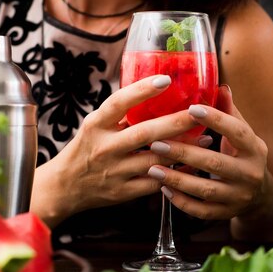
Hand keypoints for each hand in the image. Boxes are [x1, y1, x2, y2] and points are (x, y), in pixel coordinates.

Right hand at [32, 75, 202, 224]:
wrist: (65, 187)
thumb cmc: (86, 149)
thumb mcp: (95, 126)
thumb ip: (120, 113)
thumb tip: (154, 89)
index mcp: (96, 125)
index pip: (119, 103)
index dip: (142, 90)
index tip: (166, 80)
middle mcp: (104, 148)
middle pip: (144, 133)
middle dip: (175, 122)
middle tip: (199, 111)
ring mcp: (115, 171)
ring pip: (155, 159)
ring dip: (184, 149)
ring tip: (207, 138)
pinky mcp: (123, 192)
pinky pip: (156, 182)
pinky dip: (175, 173)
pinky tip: (192, 164)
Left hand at [147, 85, 268, 221]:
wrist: (259, 196)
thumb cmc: (242, 155)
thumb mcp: (242, 134)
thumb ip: (229, 112)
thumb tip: (219, 85)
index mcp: (255, 148)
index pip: (237, 132)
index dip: (216, 120)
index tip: (191, 108)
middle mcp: (250, 174)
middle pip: (215, 163)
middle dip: (184, 152)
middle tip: (156, 142)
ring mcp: (238, 197)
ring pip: (206, 189)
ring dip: (177, 178)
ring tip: (152, 167)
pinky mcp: (226, 214)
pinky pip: (201, 210)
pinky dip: (181, 201)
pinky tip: (163, 189)